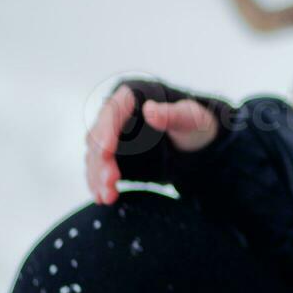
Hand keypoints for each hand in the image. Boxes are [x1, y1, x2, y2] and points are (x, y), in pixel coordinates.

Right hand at [85, 84, 218, 204]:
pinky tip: (104, 197)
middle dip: (102, 161)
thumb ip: (171, 114)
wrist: (196, 142)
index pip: (113, 111)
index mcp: (132, 95)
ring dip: (98, 176)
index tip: (105, 153)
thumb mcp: (190, 118)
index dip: (106, 132)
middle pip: (99, 136)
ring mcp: (112, 135)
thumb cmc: (195, 123)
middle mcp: (116, 114)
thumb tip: (149, 109)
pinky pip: (100, 169)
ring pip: (96, 155)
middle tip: (110, 181)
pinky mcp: (113, 155)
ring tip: (107, 196)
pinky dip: (99, 183)